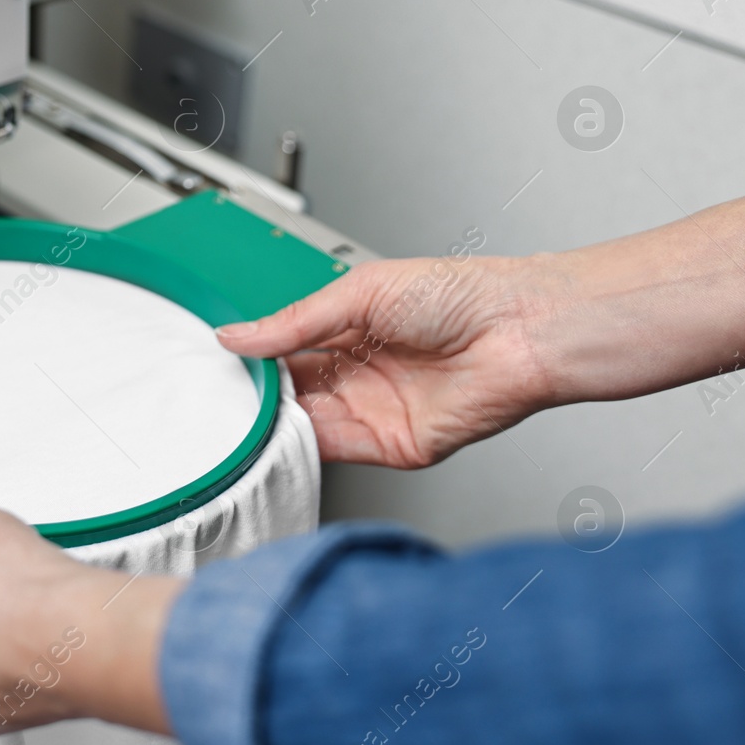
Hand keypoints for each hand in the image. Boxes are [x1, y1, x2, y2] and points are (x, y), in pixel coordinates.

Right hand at [217, 255, 551, 467]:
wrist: (521, 328)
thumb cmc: (462, 294)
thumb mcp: (359, 292)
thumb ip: (295, 321)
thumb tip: (239, 335)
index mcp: (353, 331)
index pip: (289, 351)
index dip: (256, 358)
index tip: (223, 361)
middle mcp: (362, 374)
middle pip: (293, 393)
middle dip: (258, 394)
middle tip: (223, 391)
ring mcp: (376, 412)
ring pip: (308, 425)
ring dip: (274, 422)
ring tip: (242, 412)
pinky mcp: (394, 447)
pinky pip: (337, 452)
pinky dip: (303, 447)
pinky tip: (278, 432)